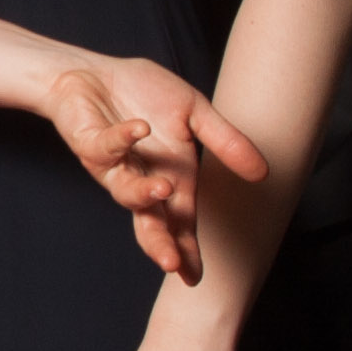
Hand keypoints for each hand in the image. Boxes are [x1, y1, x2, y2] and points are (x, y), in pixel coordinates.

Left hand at [41, 57, 271, 285]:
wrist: (95, 73)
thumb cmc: (144, 96)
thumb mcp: (194, 114)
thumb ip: (224, 142)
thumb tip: (262, 172)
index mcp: (169, 179)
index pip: (180, 223)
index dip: (186, 250)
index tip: (193, 278)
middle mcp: (140, 180)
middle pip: (150, 222)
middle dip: (160, 243)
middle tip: (171, 263)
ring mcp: (113, 165)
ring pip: (125, 190)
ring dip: (144, 192)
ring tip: (165, 188)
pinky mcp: (89, 143)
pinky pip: (106, 145)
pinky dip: (124, 137)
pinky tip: (141, 128)